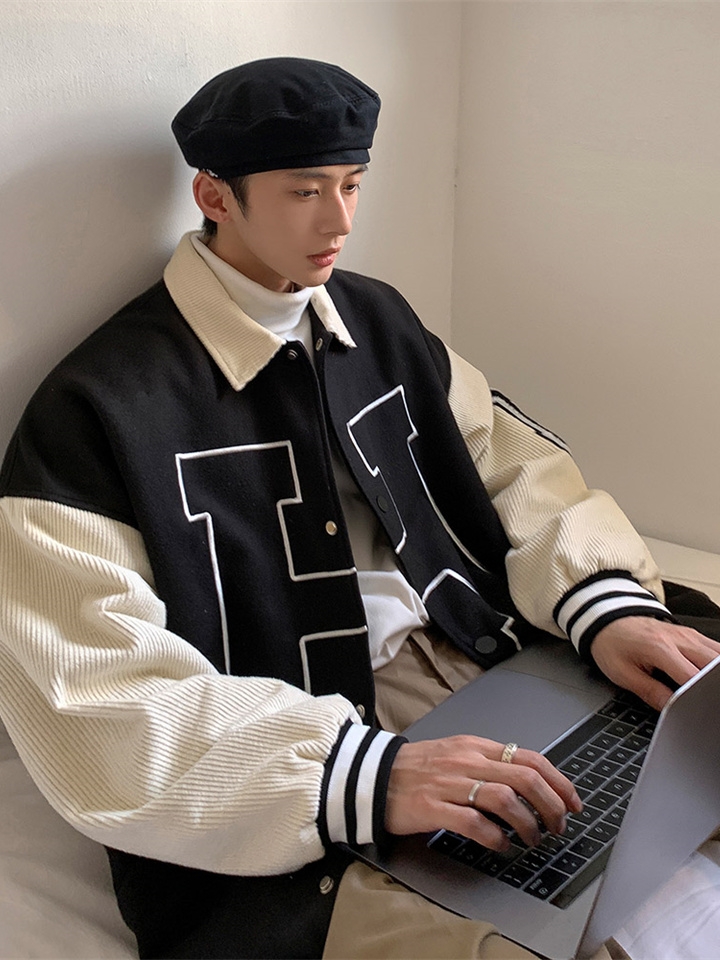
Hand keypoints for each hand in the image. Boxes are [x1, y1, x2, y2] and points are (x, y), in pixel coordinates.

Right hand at [385, 735, 581, 850]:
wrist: (372, 776)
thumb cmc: (416, 769)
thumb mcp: (456, 755)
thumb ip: (488, 763)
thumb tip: (528, 781)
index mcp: (474, 747)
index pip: (528, 757)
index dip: (558, 780)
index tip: (572, 801)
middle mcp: (466, 762)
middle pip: (523, 777)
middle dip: (551, 804)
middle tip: (558, 825)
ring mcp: (448, 784)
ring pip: (503, 798)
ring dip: (527, 822)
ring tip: (533, 839)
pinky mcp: (432, 808)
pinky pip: (472, 822)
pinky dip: (494, 837)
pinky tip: (501, 846)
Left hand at [591, 616, 719, 710]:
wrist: (608, 621)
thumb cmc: (612, 645)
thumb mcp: (623, 673)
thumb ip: (651, 692)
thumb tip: (673, 711)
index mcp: (659, 648)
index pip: (692, 677)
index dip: (698, 697)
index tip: (698, 708)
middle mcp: (679, 639)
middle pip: (712, 665)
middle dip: (713, 686)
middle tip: (708, 701)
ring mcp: (688, 635)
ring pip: (717, 655)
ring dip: (716, 674)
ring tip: (710, 691)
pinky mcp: (691, 635)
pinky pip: (714, 649)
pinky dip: (715, 665)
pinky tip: (710, 678)